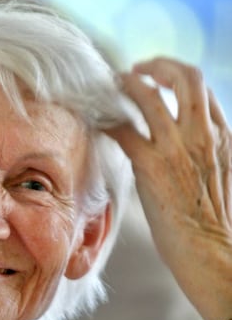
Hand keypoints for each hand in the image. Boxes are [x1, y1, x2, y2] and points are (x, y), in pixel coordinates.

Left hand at [106, 57, 231, 319]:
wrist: (209, 253)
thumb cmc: (211, 225)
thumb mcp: (220, 178)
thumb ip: (205, 153)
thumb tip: (179, 145)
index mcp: (223, 137)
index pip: (203, 90)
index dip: (177, 77)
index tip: (159, 78)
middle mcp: (203, 135)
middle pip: (186, 76)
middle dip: (158, 65)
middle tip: (137, 70)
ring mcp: (177, 148)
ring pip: (150, 95)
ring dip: (127, 85)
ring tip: (112, 88)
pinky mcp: (152, 166)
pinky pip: (123, 130)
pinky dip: (108, 122)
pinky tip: (100, 125)